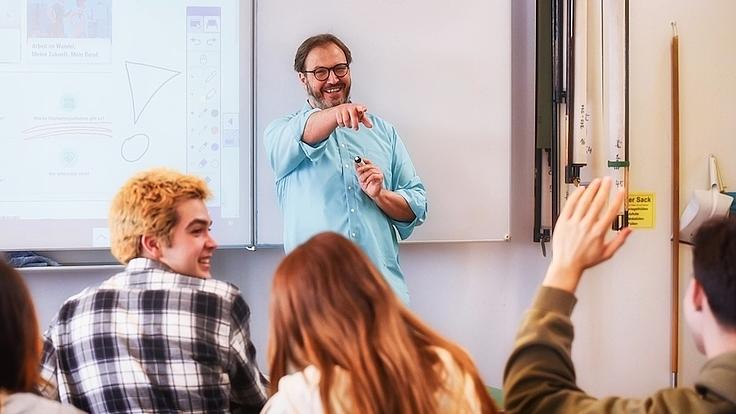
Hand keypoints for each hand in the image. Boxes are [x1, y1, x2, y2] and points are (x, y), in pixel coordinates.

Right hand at [333, 104, 372, 129]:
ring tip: (349, 125)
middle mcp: (350, 107)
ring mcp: (343, 109)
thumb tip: (371, 126)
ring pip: (346, 120)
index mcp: (357, 107)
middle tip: (356, 129)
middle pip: (354, 116)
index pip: (360, 108)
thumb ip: (365, 121)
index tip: (364, 110)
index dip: (362, 109)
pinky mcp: (338, 112)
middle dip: (355, 124)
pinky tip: (343, 123)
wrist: (340, 110)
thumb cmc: (352, 113)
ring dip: (348, 125)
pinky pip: (340, 121)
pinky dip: (342, 125)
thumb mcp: (359, 116)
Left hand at [356, 158, 383, 198]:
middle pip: (369, 165)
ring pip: (371, 171)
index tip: (357, 160)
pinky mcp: (380, 177)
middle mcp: (376, 169)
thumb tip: (355, 162)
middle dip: (362, 168)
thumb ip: (359, 171)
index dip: (363, 160)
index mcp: (372, 168)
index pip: (368, 161)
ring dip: (364, 176)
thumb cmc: (368, 185)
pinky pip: (373, 176)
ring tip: (362, 181)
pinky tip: (366, 183)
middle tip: (357, 171)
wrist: (373, 193)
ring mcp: (379, 173)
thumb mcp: (361, 177)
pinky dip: (368, 179)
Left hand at [543, 177, 631, 292]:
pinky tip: (580, 189)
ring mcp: (574, 223)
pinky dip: (575, 196)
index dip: (617, 199)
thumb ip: (619, 240)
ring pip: (584, 201)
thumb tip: (629, 230)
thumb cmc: (585, 260)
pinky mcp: (563, 222)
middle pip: (598, 203)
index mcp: (598, 233)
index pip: (611, 212)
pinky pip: (570, 205)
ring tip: (596, 181)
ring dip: (591, 190)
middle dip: (604, 189)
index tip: (621, 191)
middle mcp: (587, 226)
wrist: (566, 265)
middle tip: (608, 180)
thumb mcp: (606, 253)